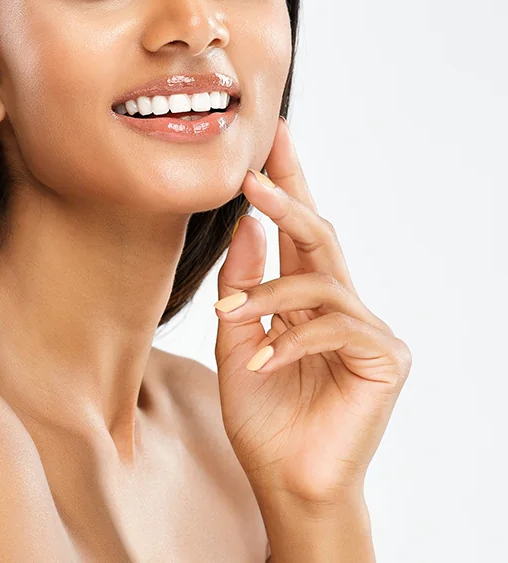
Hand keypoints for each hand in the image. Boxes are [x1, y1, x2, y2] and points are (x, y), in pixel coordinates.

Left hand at [213, 116, 411, 504]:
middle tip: (250, 173)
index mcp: (304, 299)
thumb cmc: (263, 417)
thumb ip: (242, 288)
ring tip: (235, 315)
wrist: (286, 483)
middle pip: (318, 233)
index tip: (271, 138)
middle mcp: (339, 304)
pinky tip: (261, 361)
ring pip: (321, 277)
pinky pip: (335, 324)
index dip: (287, 183)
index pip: (297, 231)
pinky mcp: (385, 356)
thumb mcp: (235, 344)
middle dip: (286, 197)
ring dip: (270, 291)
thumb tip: (248, 226)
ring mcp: (366, 328)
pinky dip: (290, 338)